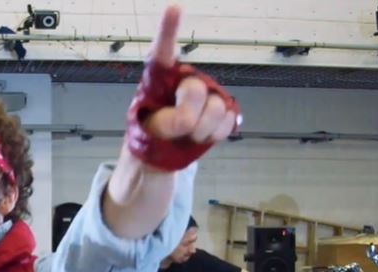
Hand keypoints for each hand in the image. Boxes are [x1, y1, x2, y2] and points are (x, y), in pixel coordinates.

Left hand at [125, 5, 239, 169]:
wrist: (164, 152)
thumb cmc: (150, 134)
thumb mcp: (149, 130)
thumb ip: (165, 122)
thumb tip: (186, 122)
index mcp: (161, 79)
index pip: (164, 53)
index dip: (168, 31)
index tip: (173, 9)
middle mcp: (186, 80)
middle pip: (195, 90)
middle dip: (185, 116)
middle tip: (175, 129)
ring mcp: (208, 94)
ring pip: (216, 107)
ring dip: (200, 130)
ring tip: (187, 134)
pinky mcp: (223, 110)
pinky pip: (228, 118)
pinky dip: (215, 133)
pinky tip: (202, 134)